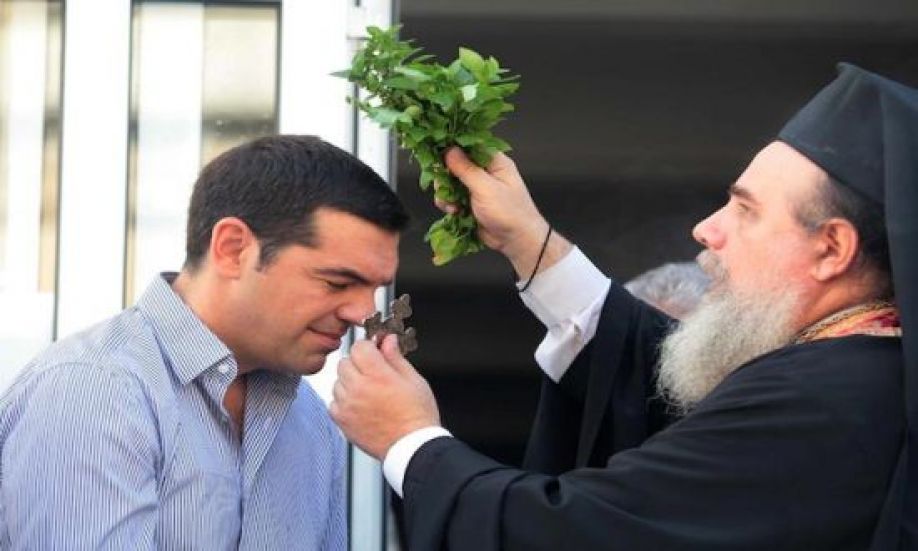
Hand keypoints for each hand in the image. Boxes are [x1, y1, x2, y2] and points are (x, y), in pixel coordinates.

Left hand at [330, 335, 439, 458]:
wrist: (411, 446)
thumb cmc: (417, 415)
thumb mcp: (413, 379)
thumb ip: (395, 357)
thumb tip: (387, 341)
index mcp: (378, 375)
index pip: (359, 347)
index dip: (368, 347)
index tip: (375, 352)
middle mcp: (359, 389)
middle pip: (345, 362)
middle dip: (358, 363)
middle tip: (373, 373)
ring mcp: (348, 406)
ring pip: (338, 381)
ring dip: (349, 382)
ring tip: (368, 392)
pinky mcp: (342, 421)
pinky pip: (334, 402)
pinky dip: (344, 401)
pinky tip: (361, 405)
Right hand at [441, 148, 570, 277]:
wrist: (516, 241)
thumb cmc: (509, 212)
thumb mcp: (486, 188)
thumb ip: (466, 169)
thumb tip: (449, 149)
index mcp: (493, 161)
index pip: (468, 145)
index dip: (451, 148)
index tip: (436, 154)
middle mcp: (484, 171)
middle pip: (454, 163)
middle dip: (445, 176)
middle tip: (443, 186)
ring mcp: (476, 187)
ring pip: (450, 182)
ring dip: (446, 193)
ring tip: (452, 205)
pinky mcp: (469, 202)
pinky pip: (451, 197)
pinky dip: (449, 204)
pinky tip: (455, 211)